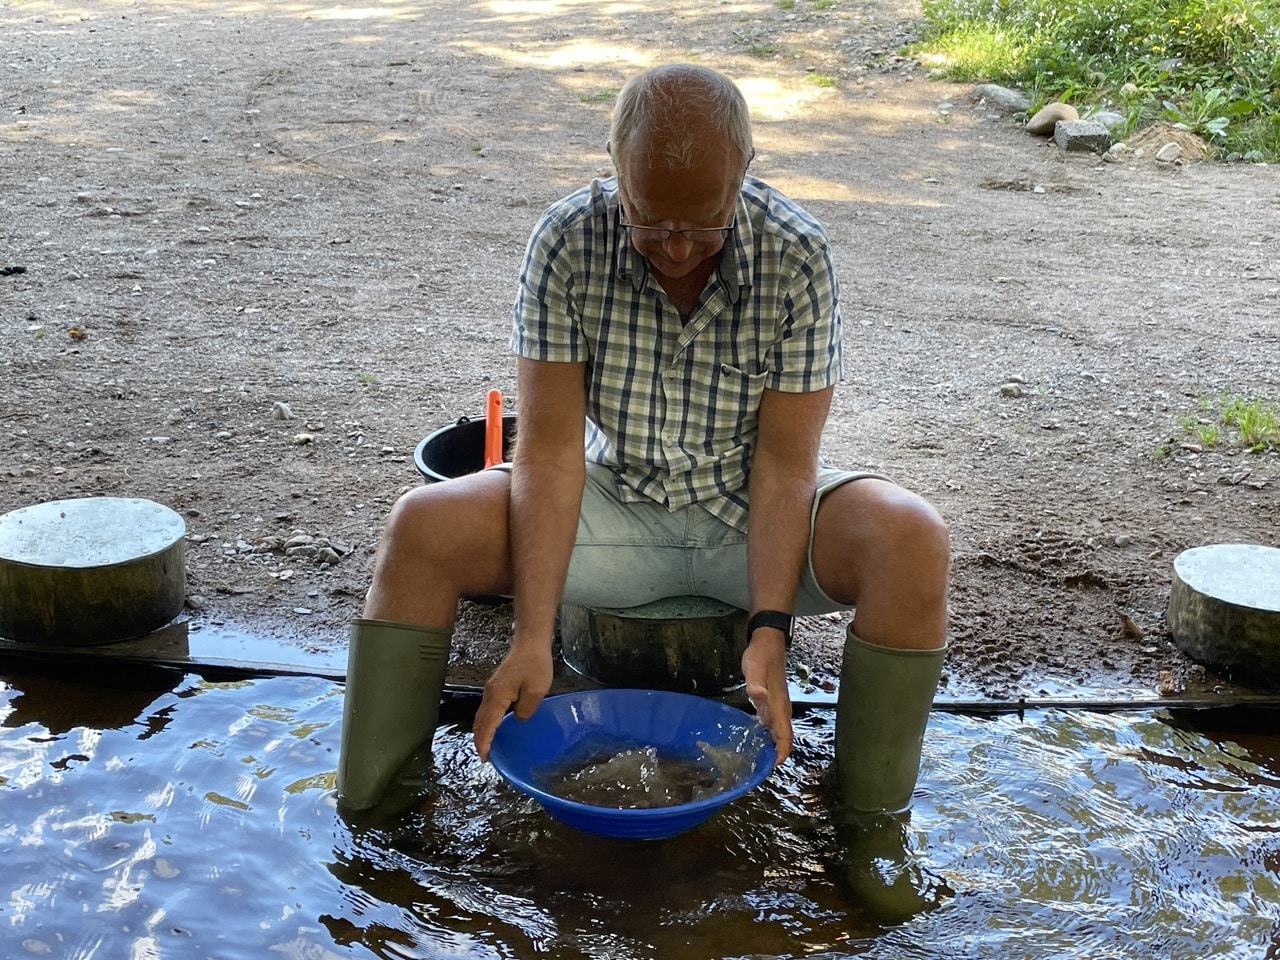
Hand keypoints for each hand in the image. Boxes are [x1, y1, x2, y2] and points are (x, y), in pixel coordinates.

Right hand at [472, 642, 554, 761]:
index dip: (485, 742)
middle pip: (480, 722)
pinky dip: (487, 722)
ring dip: (483, 732)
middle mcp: (489, 694)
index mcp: (497, 696)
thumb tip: (517, 719)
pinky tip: (495, 728)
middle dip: (480, 740)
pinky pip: (488, 710)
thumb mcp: (536, 691)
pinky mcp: (496, 687)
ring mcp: (491, 689)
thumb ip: (525, 710)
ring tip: (488, 747)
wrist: (530, 642)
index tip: (485, 758)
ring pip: (482, 716)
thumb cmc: (535, 664)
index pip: (487, 725)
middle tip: (486, 758)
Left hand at [741, 631, 792, 763]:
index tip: (771, 766)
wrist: (769, 641)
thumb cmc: (761, 655)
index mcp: (778, 705)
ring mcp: (779, 705)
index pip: (784, 735)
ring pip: (780, 731)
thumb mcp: (753, 668)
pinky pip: (774, 724)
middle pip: (784, 737)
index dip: (781, 753)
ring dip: (774, 746)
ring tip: (759, 759)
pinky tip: (758, 738)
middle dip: (777, 754)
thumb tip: (758, 696)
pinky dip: (769, 735)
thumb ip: (755, 683)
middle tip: (761, 768)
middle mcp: (781, 708)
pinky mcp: (773, 701)